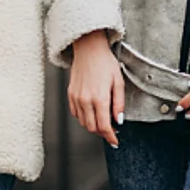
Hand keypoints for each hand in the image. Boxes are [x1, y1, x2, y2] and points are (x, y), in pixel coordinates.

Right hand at [68, 31, 124, 146]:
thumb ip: (119, 103)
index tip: (115, 141)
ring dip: (93, 126)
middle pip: (92, 128)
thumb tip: (118, 120)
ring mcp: (76, 98)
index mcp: (99, 98)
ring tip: (102, 120)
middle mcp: (85, 100)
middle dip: (102, 133)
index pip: (104, 126)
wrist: (88, 48)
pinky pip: (76, 113)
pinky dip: (84, 118)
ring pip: (83, 122)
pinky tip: (91, 112)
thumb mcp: (118, 81)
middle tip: (111, 130)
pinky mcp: (70, 94)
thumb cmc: (105, 62)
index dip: (110, 137)